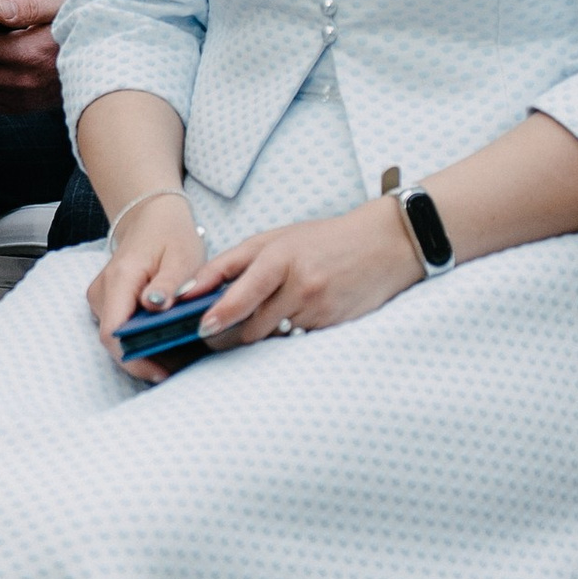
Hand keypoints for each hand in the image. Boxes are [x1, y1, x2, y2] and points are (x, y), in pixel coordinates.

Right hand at [87, 194, 206, 375]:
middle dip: (144, 358)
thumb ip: (169, 283)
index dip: (133, 359)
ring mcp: (100, 297)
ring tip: (178, 354)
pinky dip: (141, 338)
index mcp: (120, 279)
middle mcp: (102, 291)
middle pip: (113, 340)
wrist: (152, 216)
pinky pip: (120, 328)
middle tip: (179, 366)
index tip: (162, 372)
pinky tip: (166, 339)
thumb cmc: (170, 235)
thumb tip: (153, 307)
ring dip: (143, 349)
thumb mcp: (181, 257)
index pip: (113, 332)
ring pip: (116, 337)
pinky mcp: (106, 301)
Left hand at [170, 194, 424, 350]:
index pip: (242, 293)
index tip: (200, 326)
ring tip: (254, 322)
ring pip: (272, 336)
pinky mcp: (332, 326)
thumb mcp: (275, 239)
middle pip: (252, 325)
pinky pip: (296, 339)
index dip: (219, 314)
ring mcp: (318, 308)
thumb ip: (233, 263)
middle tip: (212, 334)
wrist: (384, 245)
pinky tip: (289, 320)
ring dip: (257, 334)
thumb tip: (192, 289)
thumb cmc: (322, 240)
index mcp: (280, 257)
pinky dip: (285, 335)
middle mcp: (300, 285)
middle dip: (230, 332)